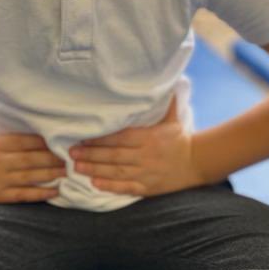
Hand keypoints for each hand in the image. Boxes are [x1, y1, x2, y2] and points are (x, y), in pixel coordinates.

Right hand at [0, 123, 66, 205]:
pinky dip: (41, 193)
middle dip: (53, 157)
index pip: (24, 140)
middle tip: (71, 157)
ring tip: (67, 172)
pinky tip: (56, 191)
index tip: (59, 140)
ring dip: (51, 173)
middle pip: (32, 158)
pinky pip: (24, 194)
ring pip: (31, 175)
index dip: (44, 141)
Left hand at [69, 95, 207, 197]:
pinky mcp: (148, 188)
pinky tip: (95, 183)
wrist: (197, 163)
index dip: (99, 139)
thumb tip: (164, 81)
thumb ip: (164, 102)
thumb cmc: (179, 139)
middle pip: (114, 155)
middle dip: (91, 154)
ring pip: (116, 172)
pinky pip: (126, 188)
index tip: (82, 138)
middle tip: (71, 153)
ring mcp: (146, 173)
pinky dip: (110, 186)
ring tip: (77, 167)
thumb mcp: (172, 118)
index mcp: (149, 138)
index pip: (120, 138)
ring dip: (95, 170)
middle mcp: (146, 156)